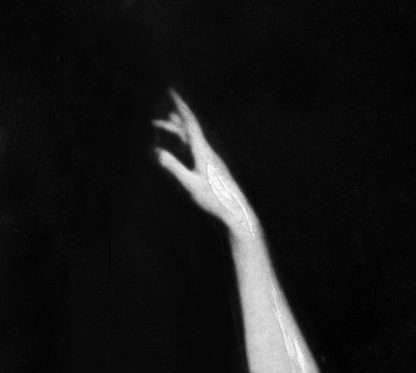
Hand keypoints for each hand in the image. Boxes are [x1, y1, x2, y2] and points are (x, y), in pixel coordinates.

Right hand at [153, 92, 259, 238]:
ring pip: (191, 140)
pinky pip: (194, 150)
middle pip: (188, 131)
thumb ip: (174, 168)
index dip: (180, 106)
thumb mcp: (191, 185)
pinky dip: (182, 145)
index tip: (172, 90)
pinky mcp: (213, 169)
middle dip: (171, 123)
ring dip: (176, 133)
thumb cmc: (215, 201)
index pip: (190, 122)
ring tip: (161, 129)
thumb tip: (156, 152)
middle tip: (153, 122)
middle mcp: (208, 152)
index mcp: (203, 151)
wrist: (236, 214)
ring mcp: (211, 160)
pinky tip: (178, 148)